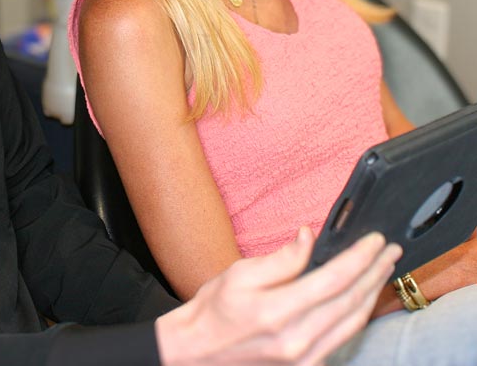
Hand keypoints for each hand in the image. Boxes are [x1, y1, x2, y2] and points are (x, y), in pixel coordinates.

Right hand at [155, 227, 400, 365]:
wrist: (199, 352)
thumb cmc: (215, 309)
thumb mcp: (239, 273)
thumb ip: (281, 259)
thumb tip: (309, 237)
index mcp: (277, 312)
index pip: (333, 279)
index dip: (358, 257)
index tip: (374, 240)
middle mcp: (297, 340)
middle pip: (350, 301)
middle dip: (374, 272)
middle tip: (390, 250)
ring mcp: (305, 360)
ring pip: (353, 323)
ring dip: (372, 293)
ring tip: (383, 270)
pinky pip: (342, 339)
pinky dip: (358, 315)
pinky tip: (362, 298)